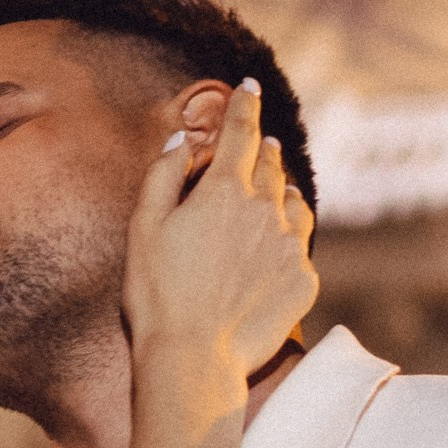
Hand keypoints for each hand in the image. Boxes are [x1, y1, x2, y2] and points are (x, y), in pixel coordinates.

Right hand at [124, 79, 317, 385]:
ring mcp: (290, 247)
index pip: (241, 133)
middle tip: (261, 141)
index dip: (246, 106)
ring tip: (279, 188)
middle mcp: (266, 211)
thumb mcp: (143, 228)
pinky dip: (289, 238)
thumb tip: (179, 143)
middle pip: (271, 166)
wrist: (195, 360)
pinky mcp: (304, 281)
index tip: (250, 87)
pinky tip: (278, 246)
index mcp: (224, 192)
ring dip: (284, 189)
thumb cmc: (157, 295)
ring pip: (295, 203)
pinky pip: (300, 248)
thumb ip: (162, 177)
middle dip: (264, 148)